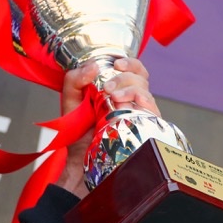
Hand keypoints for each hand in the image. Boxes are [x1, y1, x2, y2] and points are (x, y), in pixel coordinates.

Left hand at [54, 58, 158, 197]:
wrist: (80, 159)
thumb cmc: (77, 132)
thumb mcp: (70, 101)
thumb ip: (75, 80)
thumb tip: (94, 65)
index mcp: (117, 90)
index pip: (134, 70)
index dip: (130, 63)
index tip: (117, 63)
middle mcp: (131, 100)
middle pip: (142, 77)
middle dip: (125, 77)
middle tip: (107, 87)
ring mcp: (139, 114)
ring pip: (146, 91)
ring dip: (130, 89)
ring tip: (112, 98)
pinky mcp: (145, 128)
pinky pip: (151, 109)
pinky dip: (142, 101)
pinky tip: (129, 104)